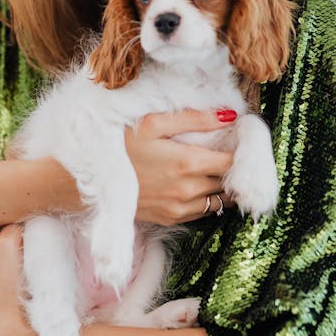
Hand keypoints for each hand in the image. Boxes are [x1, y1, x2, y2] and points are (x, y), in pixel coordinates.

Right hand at [125, 109, 236, 224]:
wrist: (92, 181)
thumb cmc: (121, 145)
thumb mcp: (153, 123)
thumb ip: (195, 119)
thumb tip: (230, 116)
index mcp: (188, 162)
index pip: (235, 162)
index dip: (244, 151)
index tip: (243, 141)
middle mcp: (189, 189)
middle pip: (230, 181)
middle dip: (236, 168)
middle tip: (231, 152)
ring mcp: (181, 208)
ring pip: (221, 200)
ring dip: (224, 186)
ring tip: (218, 168)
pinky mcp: (172, 218)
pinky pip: (204, 212)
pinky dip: (209, 199)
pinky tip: (200, 183)